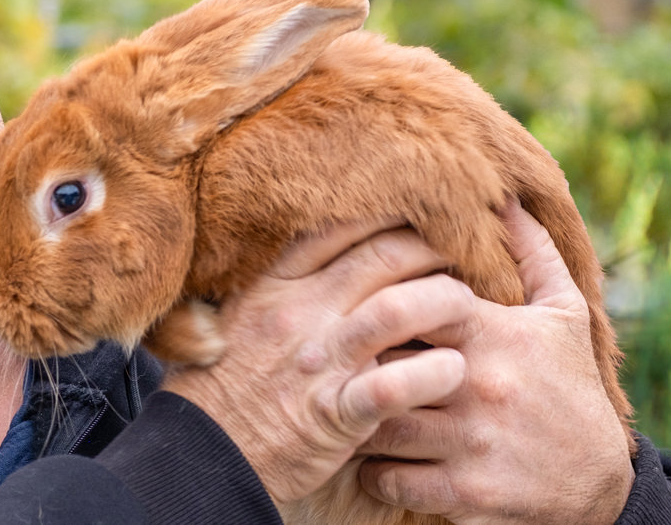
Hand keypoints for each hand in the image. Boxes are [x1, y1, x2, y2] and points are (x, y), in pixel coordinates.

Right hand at [161, 224, 480, 502]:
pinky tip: (454, 370)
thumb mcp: (237, 316)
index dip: (392, 213)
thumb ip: (278, 283)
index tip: (423, 214)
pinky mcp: (335, 412)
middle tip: (467, 255)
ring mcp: (319, 361)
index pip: (342, 224)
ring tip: (468, 308)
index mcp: (275, 284)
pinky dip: (435, 374)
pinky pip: (397, 386)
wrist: (202, 456)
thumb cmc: (223, 387)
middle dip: (435, 248)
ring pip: (400, 308)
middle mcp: (300, 311)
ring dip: (447, 302)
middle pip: (385, 253)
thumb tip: (319, 248)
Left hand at [357, 203, 634, 524]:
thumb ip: (533, 253)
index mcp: (496, 335)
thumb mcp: (566, 315)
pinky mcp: (464, 494)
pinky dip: (371, 471)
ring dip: (353, 417)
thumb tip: (506, 194)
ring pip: (376, 422)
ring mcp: (471, 444)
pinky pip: (389, 480)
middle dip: (354, 360)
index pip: (414, 299)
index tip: (363, 308)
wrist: (602, 486)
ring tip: (345, 406)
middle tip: (335, 359)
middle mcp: (480, 387)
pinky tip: (372, 457)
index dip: (379, 300)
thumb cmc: (573, 389)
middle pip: (383, 359)